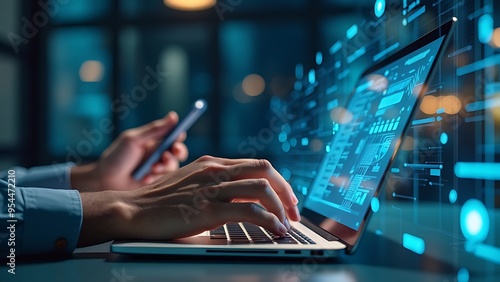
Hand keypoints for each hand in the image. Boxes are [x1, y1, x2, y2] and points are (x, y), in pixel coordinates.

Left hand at [71, 112, 188, 190]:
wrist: (105, 179)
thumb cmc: (117, 156)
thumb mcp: (134, 140)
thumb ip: (155, 129)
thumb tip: (173, 115)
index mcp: (154, 139)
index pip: (174, 135)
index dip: (179, 135)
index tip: (178, 137)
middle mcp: (158, 152)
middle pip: (179, 150)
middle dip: (178, 152)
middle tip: (169, 154)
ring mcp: (158, 166)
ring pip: (174, 165)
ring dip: (165, 166)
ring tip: (152, 169)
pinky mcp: (156, 179)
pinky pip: (164, 178)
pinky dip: (155, 177)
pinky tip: (143, 178)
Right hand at [77, 156, 300, 246]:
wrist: (132, 210)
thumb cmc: (158, 201)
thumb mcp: (190, 182)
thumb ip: (212, 183)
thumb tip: (235, 195)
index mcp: (213, 163)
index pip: (256, 165)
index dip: (278, 180)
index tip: (286, 198)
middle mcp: (215, 170)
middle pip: (265, 170)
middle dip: (286, 190)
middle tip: (294, 210)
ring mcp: (212, 188)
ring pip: (261, 188)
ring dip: (281, 207)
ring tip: (287, 224)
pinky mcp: (208, 209)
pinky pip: (249, 211)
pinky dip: (269, 220)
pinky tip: (275, 230)